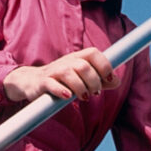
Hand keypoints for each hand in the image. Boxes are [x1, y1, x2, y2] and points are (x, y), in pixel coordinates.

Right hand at [3, 48, 119, 101]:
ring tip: (84, 98)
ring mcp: (53, 71)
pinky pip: (51, 83)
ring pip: (69, 73)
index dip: (104, 65)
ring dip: (80, 87)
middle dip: (93, 81)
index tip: (110, 78)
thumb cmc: (61, 81)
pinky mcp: (42, 83)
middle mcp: (65, 62)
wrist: (32, 83)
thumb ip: (99, 80)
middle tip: (94, 93)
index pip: (93, 53)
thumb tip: (118, 81)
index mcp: (76, 58)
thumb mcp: (81, 79)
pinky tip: (67, 97)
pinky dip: (61, 90)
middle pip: (83, 66)